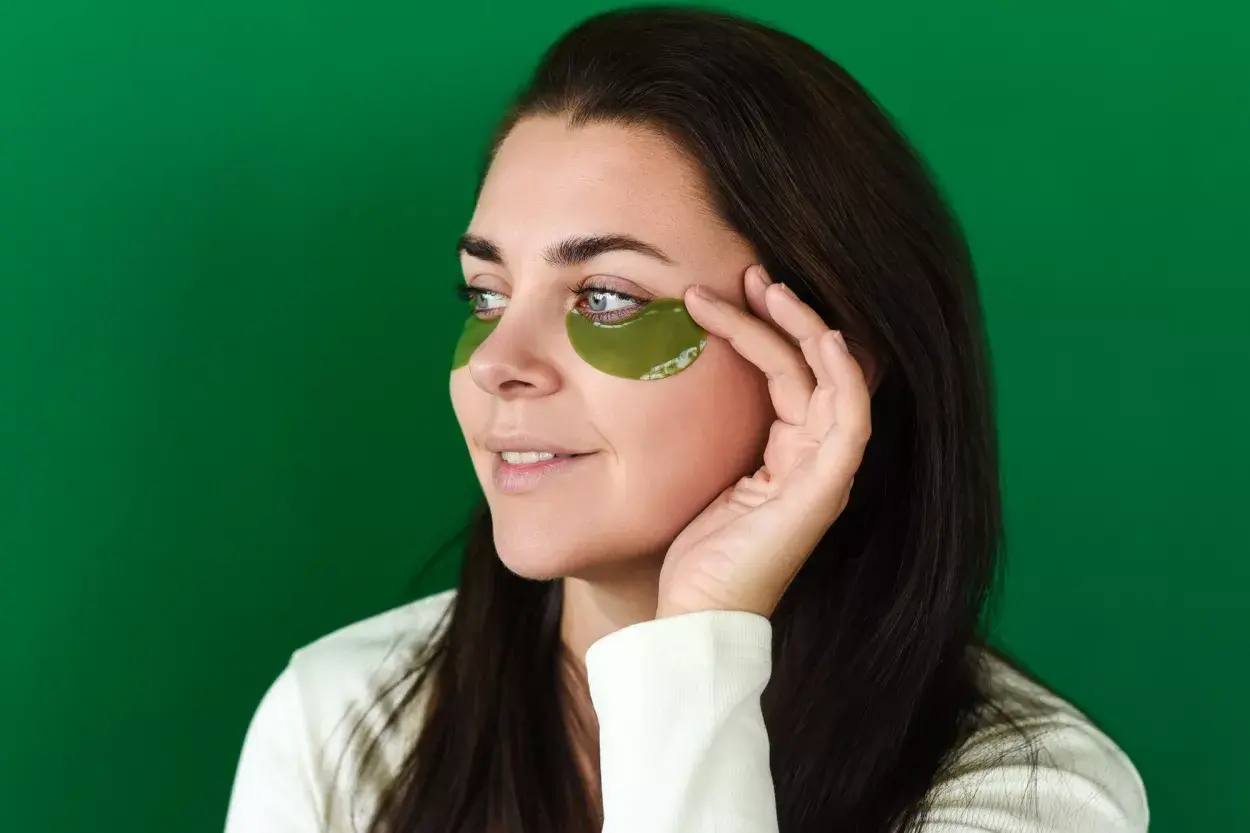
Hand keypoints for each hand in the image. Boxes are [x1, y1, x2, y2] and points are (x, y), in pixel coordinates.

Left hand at [656, 266, 872, 619]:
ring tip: (769, 286)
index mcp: (784, 455)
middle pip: (810, 366)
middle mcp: (811, 459)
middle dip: (782, 314)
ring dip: (804, 328)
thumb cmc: (691, 551)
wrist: (692, 614)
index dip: (762, 328)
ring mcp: (822, 473)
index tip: (725, 289)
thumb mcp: (695, 474)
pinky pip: (849, 420)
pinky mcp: (823, 490)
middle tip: (749, 272)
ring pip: (830, 380)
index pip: (786, 374)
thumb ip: (704, 431)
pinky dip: (842, 375)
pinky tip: (822, 337)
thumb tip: (665, 376)